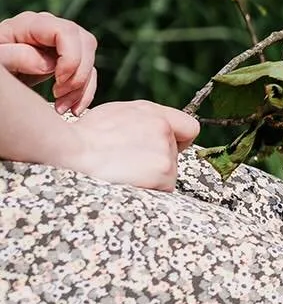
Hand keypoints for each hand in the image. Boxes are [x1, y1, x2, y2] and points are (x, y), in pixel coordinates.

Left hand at [0, 10, 98, 114]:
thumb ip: (16, 57)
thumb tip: (48, 64)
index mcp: (30, 24)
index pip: (67, 32)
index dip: (71, 57)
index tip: (58, 80)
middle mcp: (50, 29)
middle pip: (85, 43)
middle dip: (78, 74)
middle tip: (59, 96)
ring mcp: (60, 43)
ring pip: (89, 59)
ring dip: (82, 88)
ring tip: (62, 108)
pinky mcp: (65, 60)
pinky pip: (87, 73)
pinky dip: (84, 93)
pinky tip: (73, 109)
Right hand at [63, 102, 201, 191]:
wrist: (72, 150)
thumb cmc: (85, 136)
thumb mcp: (116, 114)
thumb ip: (142, 120)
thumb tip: (150, 131)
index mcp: (153, 113)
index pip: (189, 128)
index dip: (179, 141)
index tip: (164, 149)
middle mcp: (164, 128)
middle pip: (174, 155)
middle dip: (156, 162)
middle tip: (128, 164)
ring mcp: (165, 151)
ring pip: (168, 174)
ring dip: (151, 178)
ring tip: (122, 172)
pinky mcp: (163, 173)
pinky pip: (162, 190)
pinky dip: (148, 190)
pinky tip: (127, 183)